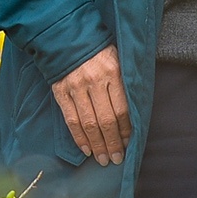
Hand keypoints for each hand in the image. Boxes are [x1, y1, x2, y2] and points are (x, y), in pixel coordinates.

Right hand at [51, 44, 130, 165]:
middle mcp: (94, 81)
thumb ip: (125, 84)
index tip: (130, 143)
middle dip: (113, 143)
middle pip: (106, 120)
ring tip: (104, 159)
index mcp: (113, 72)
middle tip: (116, 158)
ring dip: (97, 145)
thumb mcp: (119, 59)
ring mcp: (76, 88)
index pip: (122, 109)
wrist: (70, 39)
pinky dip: (79, 138)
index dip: (126, 130)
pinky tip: (87, 149)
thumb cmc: (101, 51)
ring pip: (88, 123)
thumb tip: (135, 113)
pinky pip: (71, 120)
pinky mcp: (61, 92)